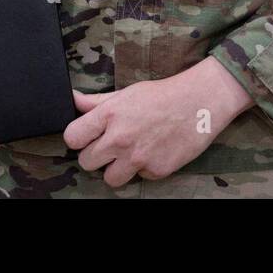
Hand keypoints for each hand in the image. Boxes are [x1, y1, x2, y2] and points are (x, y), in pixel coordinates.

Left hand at [62, 57, 253, 187]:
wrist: (200, 102)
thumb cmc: (162, 95)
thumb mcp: (126, 93)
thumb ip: (97, 102)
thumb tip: (72, 99)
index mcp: (110, 115)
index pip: (72, 137)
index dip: (78, 138)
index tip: (86, 137)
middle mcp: (120, 138)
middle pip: (86, 162)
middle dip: (96, 155)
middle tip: (110, 146)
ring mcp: (138, 157)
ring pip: (109, 179)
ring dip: (116, 169)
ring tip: (129, 154)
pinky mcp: (156, 170)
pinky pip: (139, 177)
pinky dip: (144, 168)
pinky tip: (153, 151)